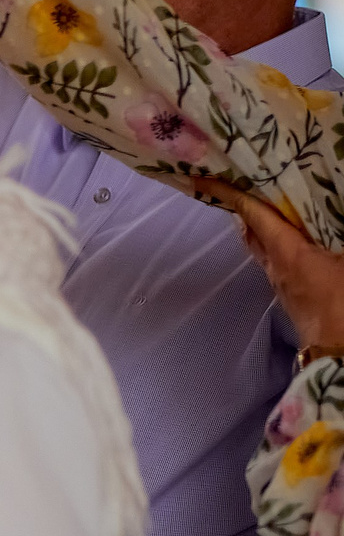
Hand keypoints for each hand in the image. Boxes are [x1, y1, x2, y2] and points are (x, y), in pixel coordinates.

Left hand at [195, 176, 343, 351]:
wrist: (342, 357)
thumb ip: (333, 232)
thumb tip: (329, 216)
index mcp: (289, 253)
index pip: (254, 215)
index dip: (230, 193)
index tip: (205, 178)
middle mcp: (277, 268)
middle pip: (252, 231)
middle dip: (244, 208)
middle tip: (243, 185)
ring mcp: (282, 286)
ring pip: (264, 248)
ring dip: (263, 227)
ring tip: (273, 206)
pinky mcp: (292, 298)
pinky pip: (278, 262)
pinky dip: (279, 244)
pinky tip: (296, 242)